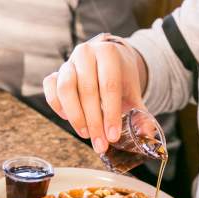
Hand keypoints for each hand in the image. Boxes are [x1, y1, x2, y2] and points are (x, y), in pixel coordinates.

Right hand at [43, 34, 147, 153]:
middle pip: (88, 90)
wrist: (107, 61)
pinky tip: (68, 120)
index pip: (109, 86)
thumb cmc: (120, 78)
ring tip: (86, 134)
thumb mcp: (133, 93)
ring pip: (66, 89)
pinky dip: (58, 106)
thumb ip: (141, 114)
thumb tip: (147, 136)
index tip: (113, 136)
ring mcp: (68, 62)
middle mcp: (86, 53)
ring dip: (75, 116)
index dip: (111, 114)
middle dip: (94, 122)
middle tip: (100, 143)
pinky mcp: (55, 72)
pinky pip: (51, 89)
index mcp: (109, 54)